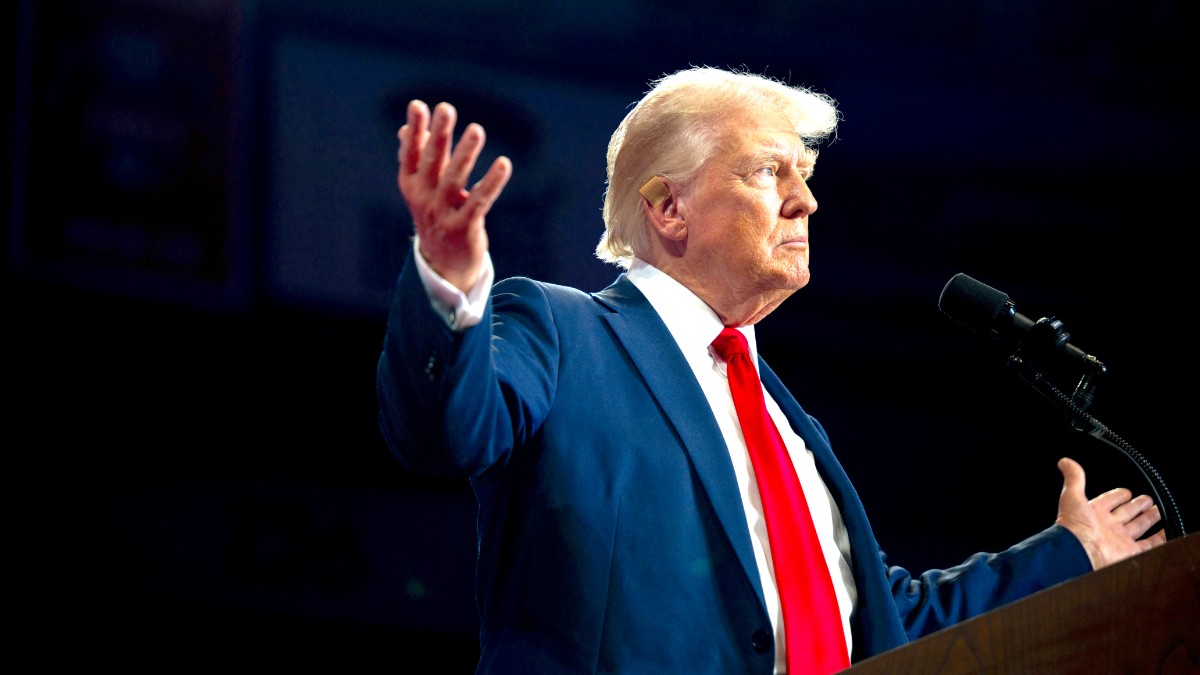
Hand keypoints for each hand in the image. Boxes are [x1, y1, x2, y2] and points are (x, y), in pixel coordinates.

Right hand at [397, 99, 511, 291]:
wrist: (444, 263)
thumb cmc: (436, 215)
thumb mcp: (423, 188)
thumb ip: (418, 159)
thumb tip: (405, 130)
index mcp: (411, 185)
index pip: (411, 153)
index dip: (415, 130)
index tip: (418, 105)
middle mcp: (423, 198)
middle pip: (432, 161)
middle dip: (440, 134)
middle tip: (446, 108)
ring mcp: (442, 214)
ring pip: (455, 179)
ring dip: (465, 153)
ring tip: (476, 130)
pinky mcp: (464, 228)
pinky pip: (479, 201)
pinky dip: (491, 182)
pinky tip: (503, 163)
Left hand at [1054, 457, 1166, 569]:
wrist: (1079, 552)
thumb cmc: (1073, 526)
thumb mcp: (1072, 495)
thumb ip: (1074, 478)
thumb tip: (1066, 462)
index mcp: (1093, 513)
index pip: (1108, 501)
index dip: (1117, 495)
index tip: (1126, 492)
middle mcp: (1107, 526)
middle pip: (1126, 513)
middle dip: (1137, 506)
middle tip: (1148, 500)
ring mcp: (1119, 539)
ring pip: (1138, 527)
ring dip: (1149, 518)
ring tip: (1159, 511)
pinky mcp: (1130, 552)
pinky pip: (1149, 545)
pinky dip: (1159, 539)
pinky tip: (1166, 532)